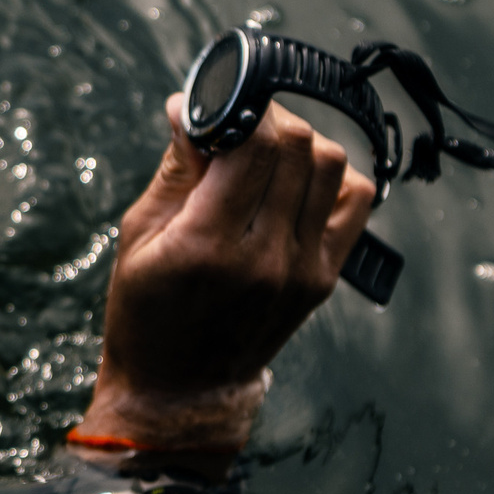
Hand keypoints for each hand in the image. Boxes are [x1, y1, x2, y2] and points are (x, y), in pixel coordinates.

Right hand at [74, 93, 376, 466]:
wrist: (180, 388)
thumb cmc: (146, 312)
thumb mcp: (137, 235)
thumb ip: (176, 167)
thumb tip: (192, 105)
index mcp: (207, 244)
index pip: (256, 144)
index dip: (243, 107)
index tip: (221, 105)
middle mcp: (265, 257)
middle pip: (299, 146)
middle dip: (269, 119)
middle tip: (240, 126)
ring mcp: (302, 270)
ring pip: (331, 165)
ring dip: (300, 144)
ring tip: (266, 156)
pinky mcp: (324, 278)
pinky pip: (355, 201)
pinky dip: (331, 177)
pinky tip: (296, 184)